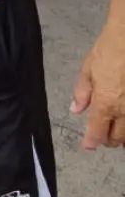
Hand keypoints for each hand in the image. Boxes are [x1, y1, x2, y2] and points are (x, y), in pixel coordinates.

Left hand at [71, 25, 124, 149]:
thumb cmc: (109, 51)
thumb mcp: (88, 69)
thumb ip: (82, 92)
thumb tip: (76, 109)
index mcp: (106, 103)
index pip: (98, 132)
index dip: (92, 141)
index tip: (88, 146)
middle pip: (118, 138)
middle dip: (108, 140)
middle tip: (101, 136)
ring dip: (122, 136)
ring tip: (115, 131)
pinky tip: (124, 119)